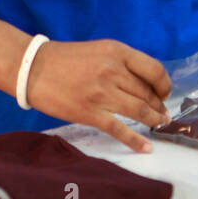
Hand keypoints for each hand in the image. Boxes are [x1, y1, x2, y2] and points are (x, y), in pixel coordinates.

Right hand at [23, 39, 171, 152]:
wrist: (33, 68)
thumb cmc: (66, 59)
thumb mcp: (100, 50)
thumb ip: (122, 63)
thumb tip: (145, 82)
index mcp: (117, 52)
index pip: (154, 70)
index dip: (164, 84)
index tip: (164, 92)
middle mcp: (113, 71)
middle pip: (147, 93)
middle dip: (159, 104)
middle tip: (162, 112)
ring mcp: (102, 94)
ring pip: (139, 110)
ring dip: (154, 119)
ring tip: (160, 123)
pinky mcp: (90, 113)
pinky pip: (119, 129)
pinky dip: (136, 140)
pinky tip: (146, 147)